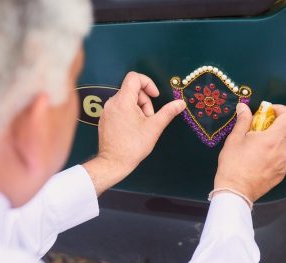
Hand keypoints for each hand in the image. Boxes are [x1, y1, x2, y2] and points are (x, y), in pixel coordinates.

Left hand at [84, 72, 184, 195]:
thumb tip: (181, 103)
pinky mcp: (104, 119)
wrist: (113, 163)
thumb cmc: (134, 145)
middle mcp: (112, 102)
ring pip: (126, 100)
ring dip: (138, 109)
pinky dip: (128, 114)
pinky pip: (119, 108)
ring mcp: (106, 111)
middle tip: (149, 119)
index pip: (134, 77)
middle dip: (145, 101)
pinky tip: (132, 129)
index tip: (155, 97)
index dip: (148, 83)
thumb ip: (168, 112)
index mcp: (123, 100)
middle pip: (132, 90)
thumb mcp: (154, 127)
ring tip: (141, 126)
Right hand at [214, 103, 285, 201]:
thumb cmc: (233, 163)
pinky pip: (285, 155)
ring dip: (279, 136)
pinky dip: (279, 149)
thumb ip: (243, 121)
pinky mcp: (284, 172)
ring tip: (265, 140)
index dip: (279, 110)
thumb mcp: (235, 139)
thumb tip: (243, 107)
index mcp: (273, 138)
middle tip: (264, 124)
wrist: (236, 190)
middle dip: (279, 122)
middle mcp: (284, 149)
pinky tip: (266, 154)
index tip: (268, 111)